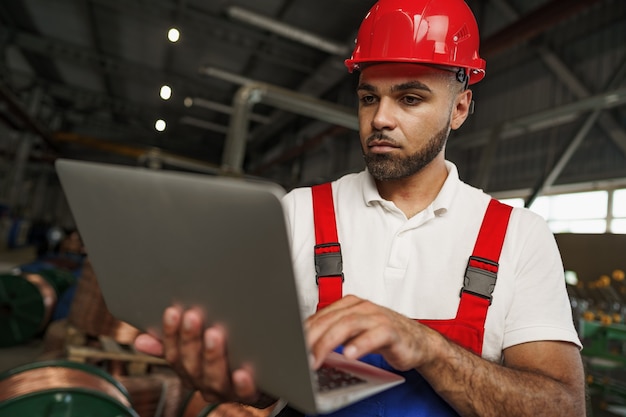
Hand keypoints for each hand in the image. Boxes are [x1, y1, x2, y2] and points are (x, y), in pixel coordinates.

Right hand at [134, 306, 259, 403]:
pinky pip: (245, 393)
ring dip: (212, 356)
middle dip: (190, 340)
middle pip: (191, 365)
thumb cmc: (225, 357)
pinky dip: (242, 383)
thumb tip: (140, 340)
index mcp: (188, 370)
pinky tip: (243, 371)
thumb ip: (170, 344)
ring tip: (215, 334)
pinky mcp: (250, 395)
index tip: (173, 311)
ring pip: (214, 379)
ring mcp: (225, 391)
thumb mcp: (196, 350)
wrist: (262, 381)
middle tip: (193, 317)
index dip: (171, 334)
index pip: (173, 354)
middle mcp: (203, 383)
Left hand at [305, 295, 439, 370]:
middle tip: (302, 356)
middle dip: (313, 338)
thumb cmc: (384, 337)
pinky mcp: (391, 330)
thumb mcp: (354, 333)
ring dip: (329, 342)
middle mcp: (362, 307)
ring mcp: (377, 317)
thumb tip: (306, 346)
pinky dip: (360, 344)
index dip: (305, 331)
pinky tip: (349, 354)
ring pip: (348, 324)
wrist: (417, 342)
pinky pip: (374, 335)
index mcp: (349, 305)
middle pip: (331, 319)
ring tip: (318, 358)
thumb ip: (334, 335)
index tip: (292, 346)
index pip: (321, 315)